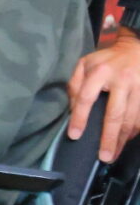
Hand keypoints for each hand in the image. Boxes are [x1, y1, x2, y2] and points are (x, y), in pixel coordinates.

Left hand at [69, 26, 139, 160]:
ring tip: (115, 154)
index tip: (75, 136)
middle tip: (104, 156)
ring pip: (133, 117)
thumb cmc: (105, 60)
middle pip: (115, 114)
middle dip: (110, 137)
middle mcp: (122, 80)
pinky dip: (136, 129)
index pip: (86, 98)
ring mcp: (139, 86)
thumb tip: (72, 109)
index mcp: (100, 72)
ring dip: (125, 138)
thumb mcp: (84, 65)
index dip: (79, 118)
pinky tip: (128, 139)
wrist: (135, 48)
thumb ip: (74, 85)